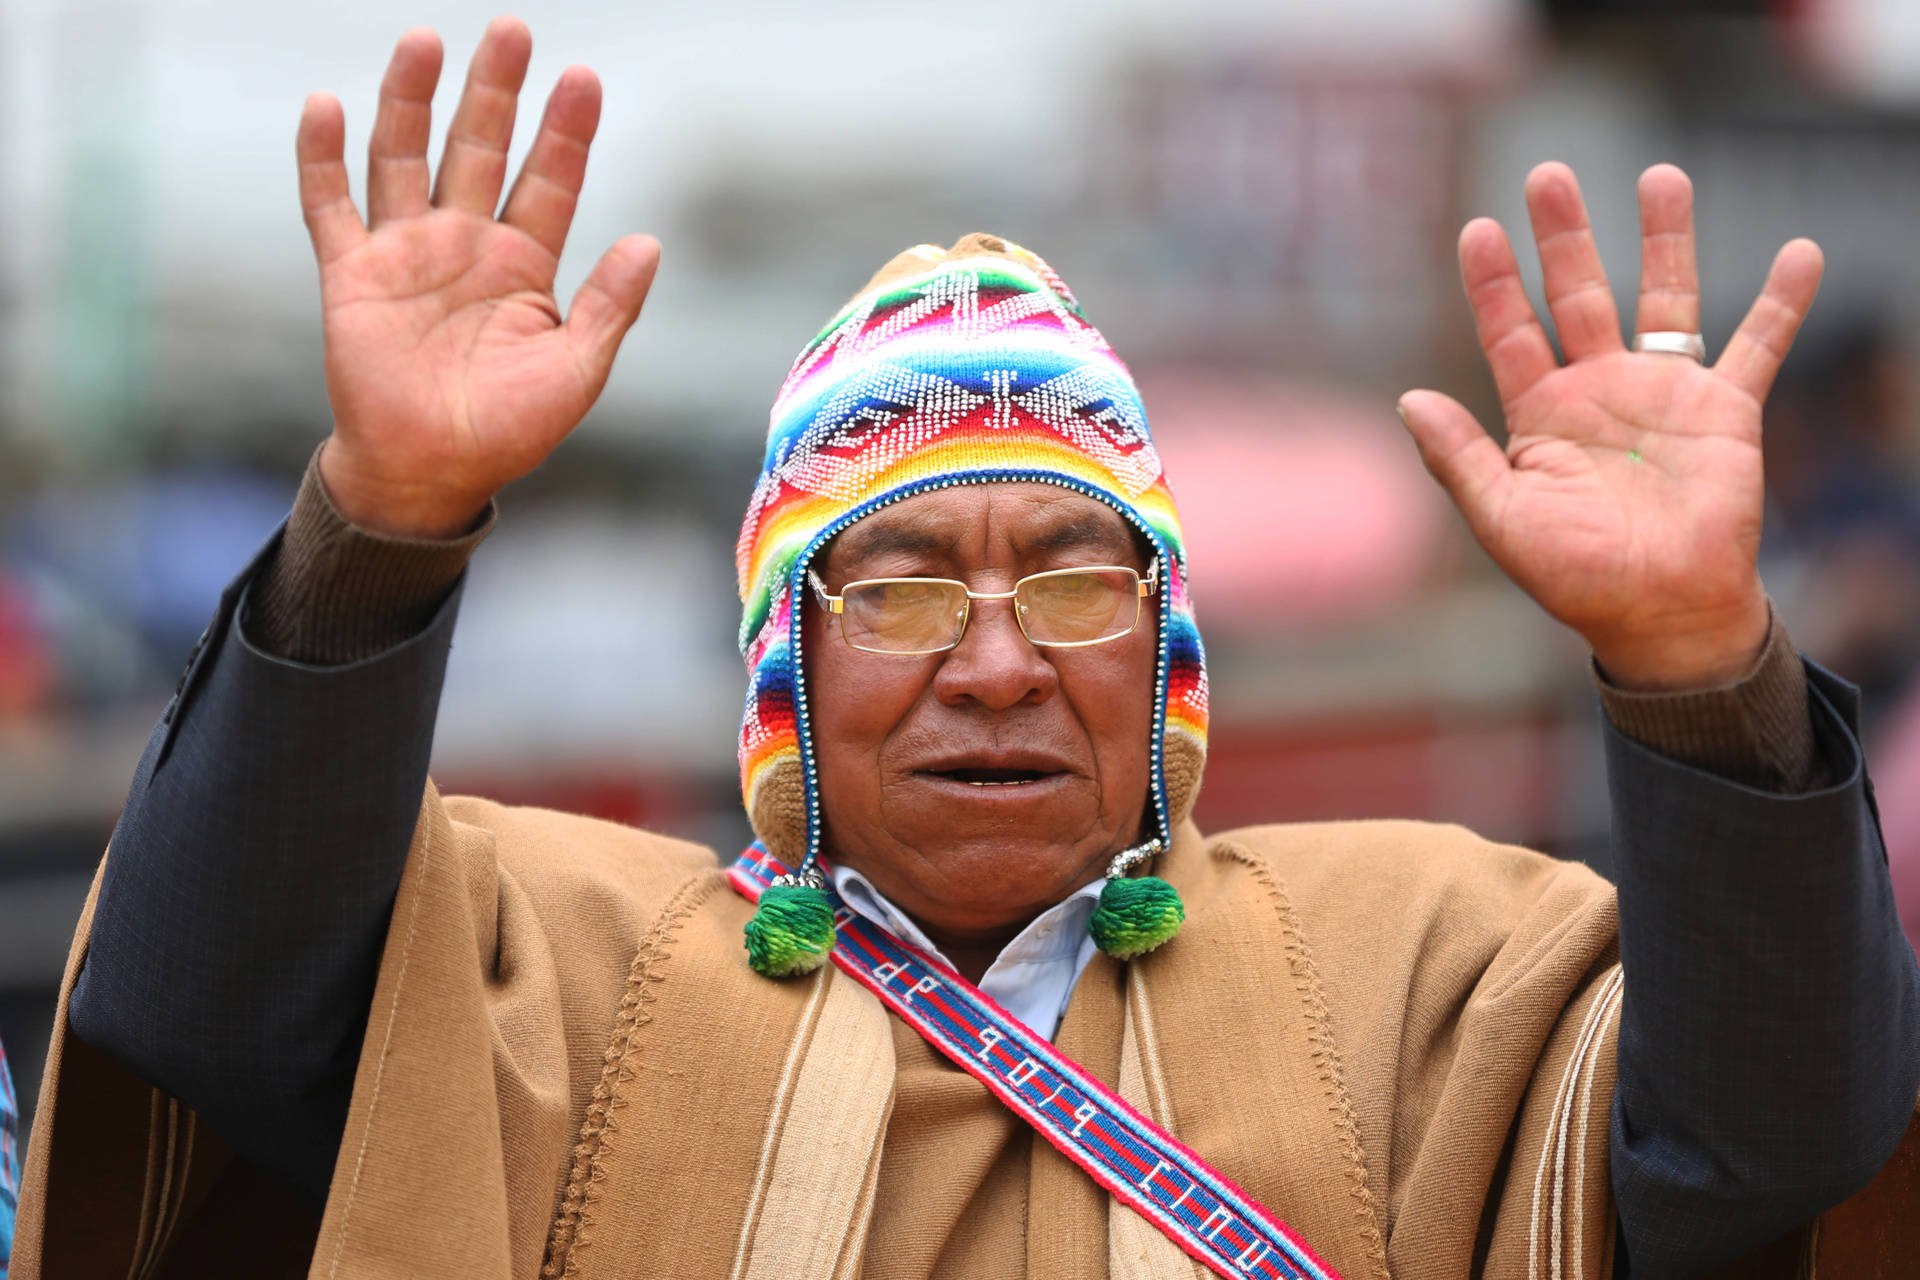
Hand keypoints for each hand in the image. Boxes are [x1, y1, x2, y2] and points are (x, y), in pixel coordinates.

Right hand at [296, 19, 659, 537]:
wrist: (430, 474)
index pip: (548, 181)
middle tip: (512, 31)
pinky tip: (326, 106)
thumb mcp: (576, 371)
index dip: (564, 132)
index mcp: (524, 265)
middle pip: (479, 148)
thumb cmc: (507, 431)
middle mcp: (464, 244)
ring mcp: (405, 253)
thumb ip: (609, 306)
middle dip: (495, 91)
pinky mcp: (351, 275)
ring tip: (426, 41)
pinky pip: (330, 206)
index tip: (582, 79)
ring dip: (413, 101)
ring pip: (405, 158)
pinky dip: (323, 157)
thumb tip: (650, 241)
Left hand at [1398, 162, 1821, 690]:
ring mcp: (1661, 395)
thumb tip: (1407, 400)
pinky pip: (1757, 345)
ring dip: (1664, 240)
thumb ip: (1458, 459)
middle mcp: (1597, 391)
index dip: (1494, 283)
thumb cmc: (1576, 576)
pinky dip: (1782, 302)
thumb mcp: (1503, 518)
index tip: (1478, 228)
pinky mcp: (1724, 410)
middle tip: (1549, 174)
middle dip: (1564, 236)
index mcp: (1540, 415)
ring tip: (1660, 175)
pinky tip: (1802, 251)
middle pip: (1577, 295)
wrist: (1660, 612)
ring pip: (1663, 298)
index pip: (1510, 333)